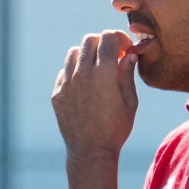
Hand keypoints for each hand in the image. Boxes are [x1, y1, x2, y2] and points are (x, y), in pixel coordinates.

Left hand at [51, 31, 137, 154]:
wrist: (91, 151)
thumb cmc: (116, 128)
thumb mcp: (130, 101)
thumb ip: (127, 74)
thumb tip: (129, 55)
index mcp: (104, 73)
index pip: (109, 38)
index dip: (120, 38)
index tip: (126, 48)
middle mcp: (83, 73)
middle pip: (89, 40)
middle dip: (103, 42)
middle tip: (113, 55)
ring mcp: (67, 83)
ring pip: (74, 53)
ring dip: (88, 54)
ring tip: (98, 68)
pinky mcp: (58, 93)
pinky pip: (65, 72)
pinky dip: (76, 71)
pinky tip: (86, 84)